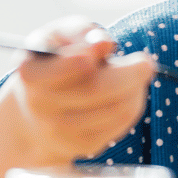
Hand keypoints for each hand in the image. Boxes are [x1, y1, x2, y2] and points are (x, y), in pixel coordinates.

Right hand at [0, 16, 154, 164]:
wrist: (35, 111)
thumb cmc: (54, 63)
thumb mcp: (58, 36)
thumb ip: (79, 31)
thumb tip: (103, 43)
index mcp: (31, 74)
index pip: (64, 68)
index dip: (88, 56)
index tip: (110, 44)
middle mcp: (41, 107)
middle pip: (96, 90)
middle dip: (129, 73)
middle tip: (146, 62)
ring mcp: (61, 131)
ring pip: (115, 109)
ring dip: (135, 89)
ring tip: (136, 74)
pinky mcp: (83, 146)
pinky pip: (121, 123)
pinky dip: (132, 104)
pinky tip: (128, 93)